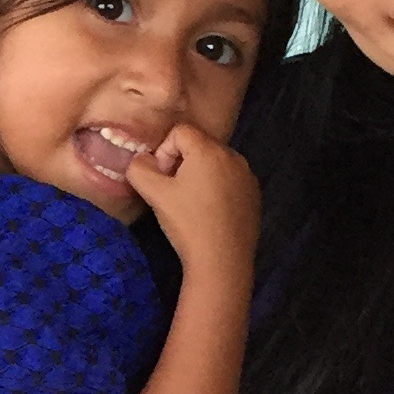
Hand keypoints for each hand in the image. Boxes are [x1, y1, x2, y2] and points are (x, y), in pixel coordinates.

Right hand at [126, 124, 259, 274]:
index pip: (179, 132)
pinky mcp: (254, 194)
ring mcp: (247, 175)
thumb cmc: (187, 223)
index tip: (161, 178)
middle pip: (199, 145)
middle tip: (173, 192)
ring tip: (191, 204)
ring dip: (199, 175)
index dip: (163, 151)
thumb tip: (140, 160)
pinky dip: (217, 188)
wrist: (222, 262)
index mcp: (209, 150)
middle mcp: (233, 156)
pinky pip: (230, 179)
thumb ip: (139, 169)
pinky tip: (210, 213)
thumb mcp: (154, 194)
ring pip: (215, 163)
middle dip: (181, 162)